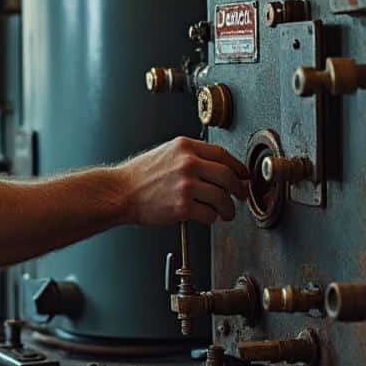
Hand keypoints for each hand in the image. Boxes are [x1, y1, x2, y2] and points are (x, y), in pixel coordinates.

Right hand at [116, 137, 249, 225]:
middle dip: (239, 189)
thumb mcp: (166, 153)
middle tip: (241, 196)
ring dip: (228, 208)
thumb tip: (219, 168)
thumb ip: (191, 156)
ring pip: (222, 198)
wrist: (121, 192)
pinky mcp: (182, 206)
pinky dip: (213, 218)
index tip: (244, 176)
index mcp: (185, 147)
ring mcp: (186, 185)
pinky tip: (209, 217)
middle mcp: (187, 163)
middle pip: (228, 176)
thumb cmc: (140, 175)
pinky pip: (209, 214)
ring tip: (227, 212)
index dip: (238, 167)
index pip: (222, 155)